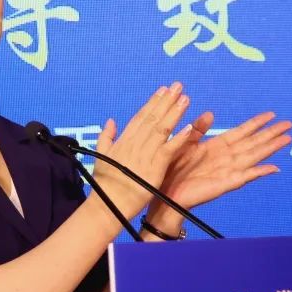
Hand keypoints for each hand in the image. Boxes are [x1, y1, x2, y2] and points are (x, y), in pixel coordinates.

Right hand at [91, 83, 193, 218]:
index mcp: (123, 141)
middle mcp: (134, 144)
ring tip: (185, 99)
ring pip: (162, 129)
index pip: (140, 117)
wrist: (107, 205)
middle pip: (152, 118)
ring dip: (174, 113)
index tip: (163, 90)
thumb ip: (106, 137)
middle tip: (178, 86)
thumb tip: (110, 121)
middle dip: (166, 101)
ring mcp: (144, 155)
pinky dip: (179, 139)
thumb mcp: (101, 156)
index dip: (153, 102)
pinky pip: (169, 150)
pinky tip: (190, 128)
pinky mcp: (154, 168)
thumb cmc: (105, 185)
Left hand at [155, 110, 291, 210]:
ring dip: (270, 148)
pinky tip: (273, 168)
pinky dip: (259, 172)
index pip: (241, 131)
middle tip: (289, 123)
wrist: (165, 192)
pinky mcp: (225, 184)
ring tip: (287, 139)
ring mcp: (228, 170)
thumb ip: (198, 129)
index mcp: (216, 146)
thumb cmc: (173, 169)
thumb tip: (210, 113)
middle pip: (253, 142)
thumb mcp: (185, 143)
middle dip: (270, 133)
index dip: (256, 123)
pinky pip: (245, 177)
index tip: (271, 114)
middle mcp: (226, 157)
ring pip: (254, 156)